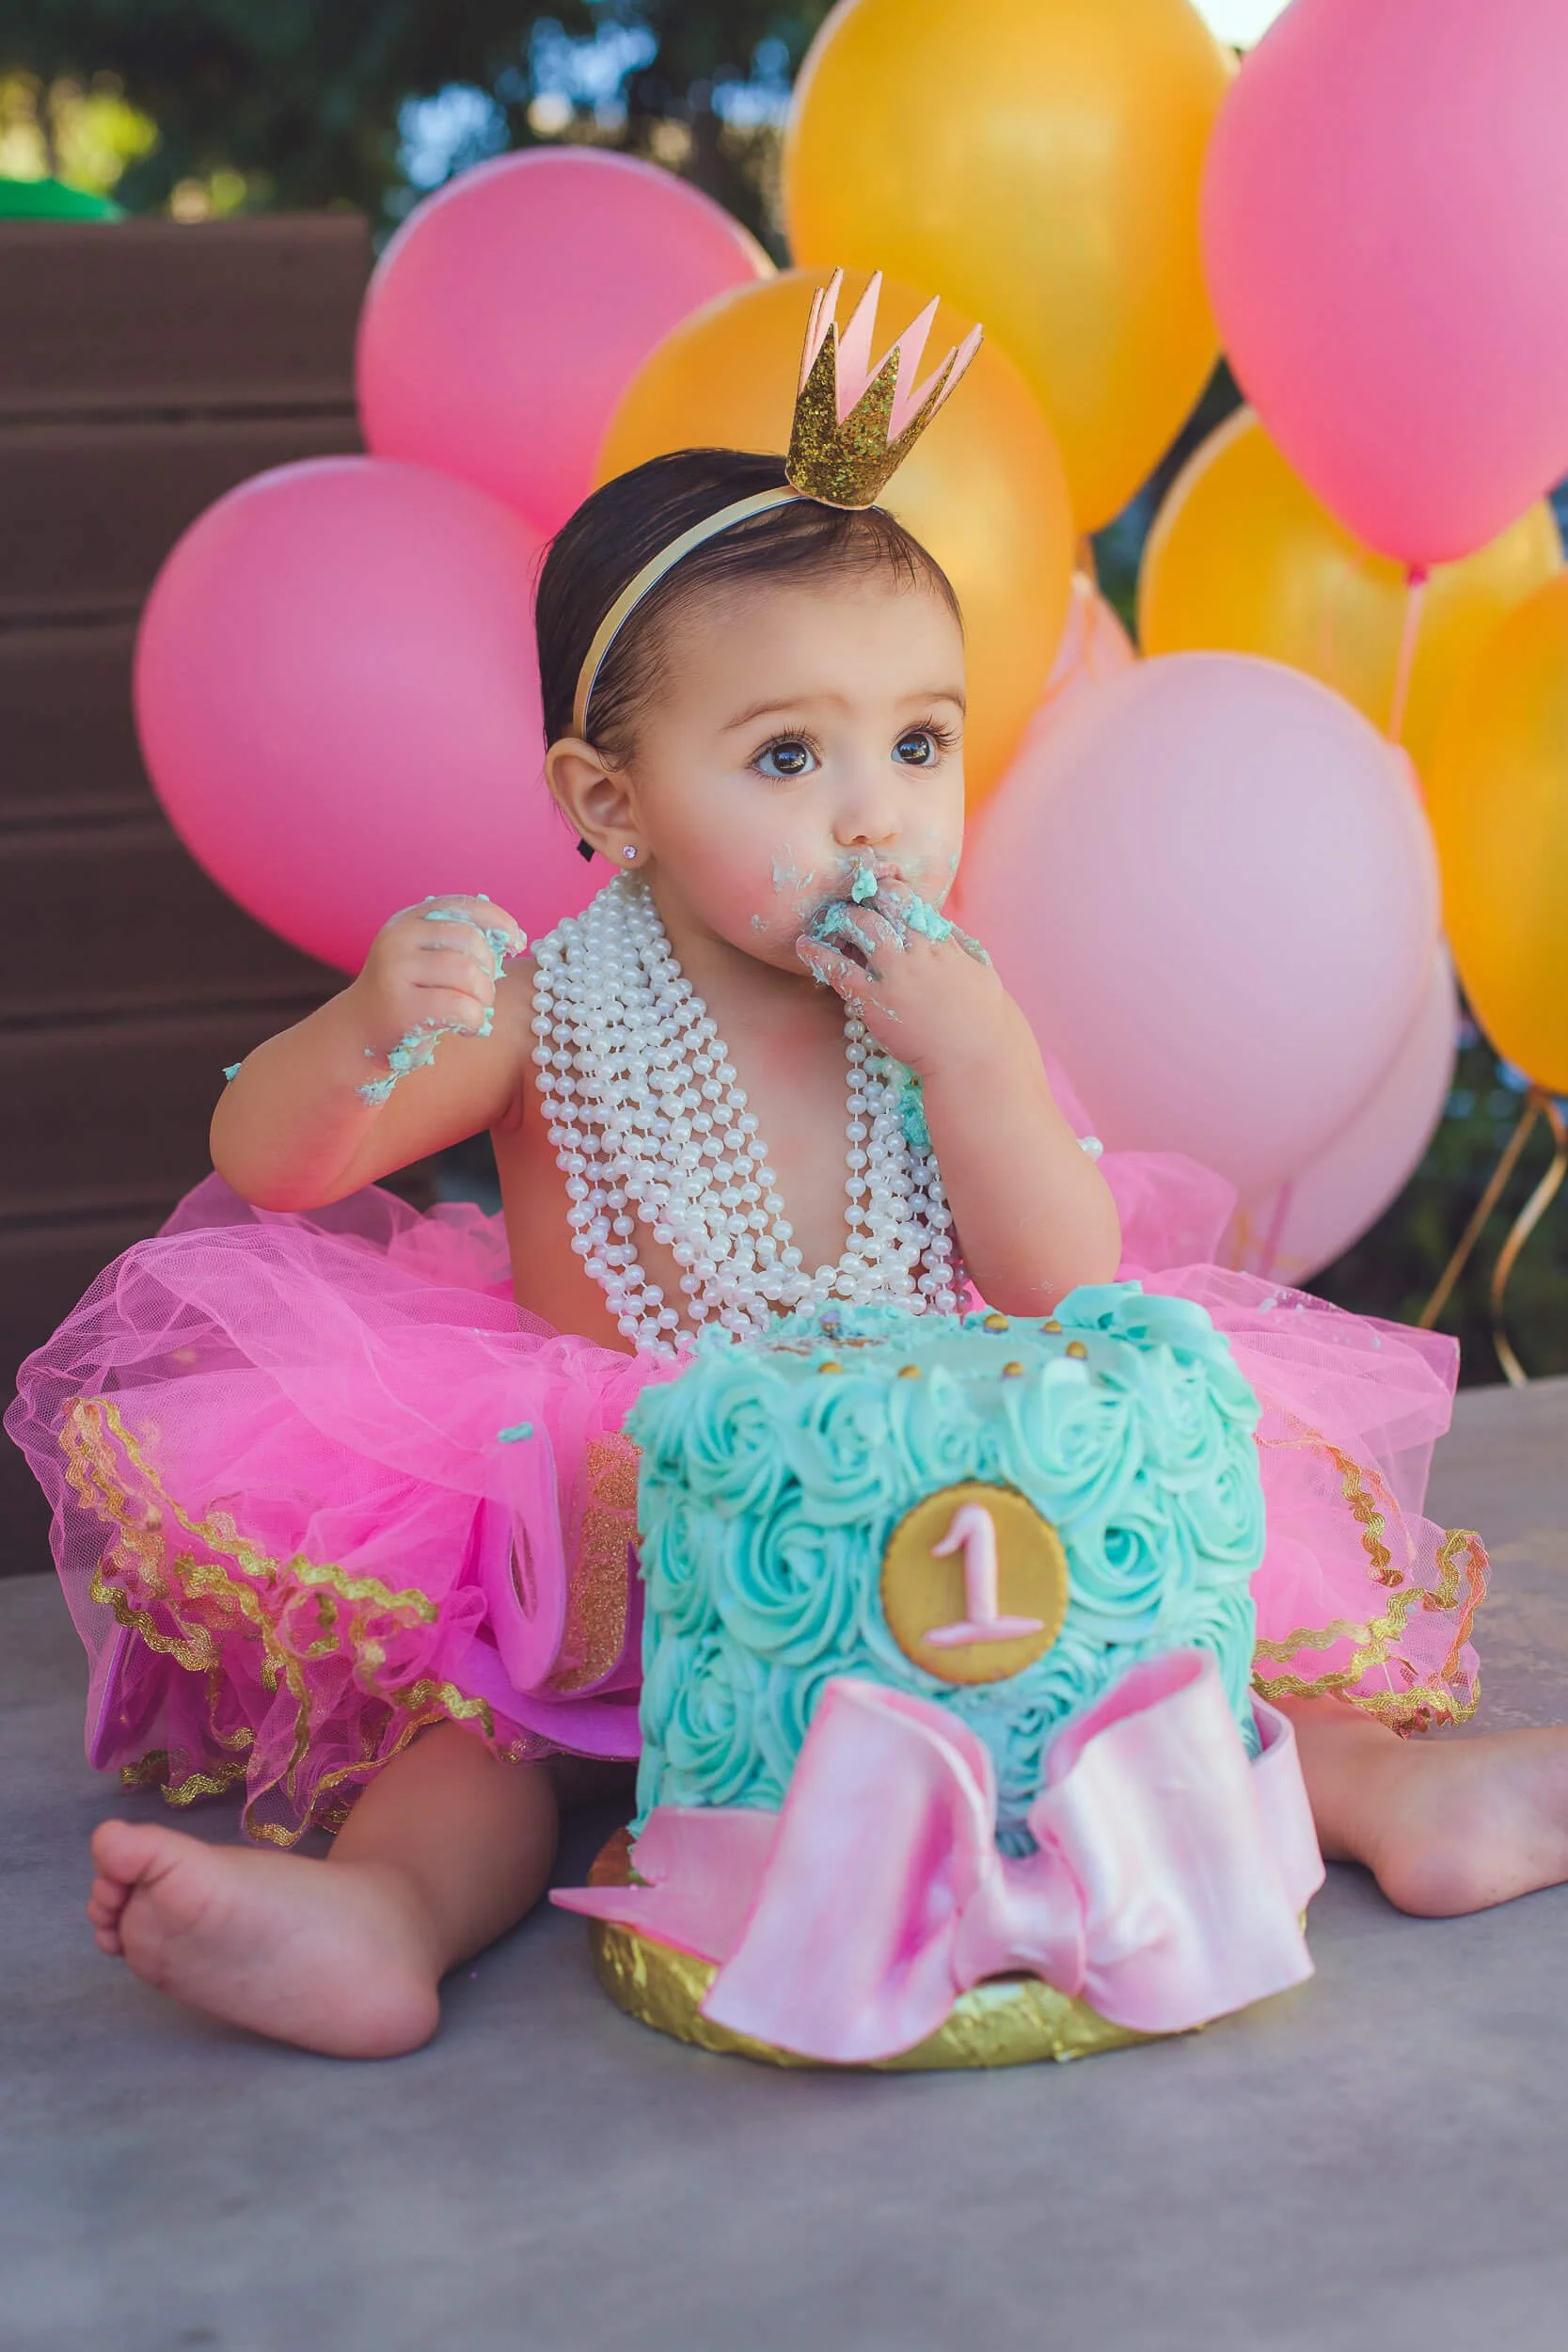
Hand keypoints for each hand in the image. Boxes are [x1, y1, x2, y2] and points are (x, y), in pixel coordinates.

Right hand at [350, 894, 527, 1086]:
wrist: (359, 1035)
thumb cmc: (408, 998)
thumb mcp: (426, 960)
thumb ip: (458, 944)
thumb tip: (513, 937)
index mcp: (409, 920)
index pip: (464, 905)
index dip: (499, 921)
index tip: (517, 942)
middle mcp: (399, 937)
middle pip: (471, 939)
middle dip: (489, 969)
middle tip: (483, 993)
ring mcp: (395, 970)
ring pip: (467, 972)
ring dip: (483, 997)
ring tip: (474, 1011)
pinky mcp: (401, 1007)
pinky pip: (460, 1007)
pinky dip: (474, 1020)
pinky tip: (465, 1028)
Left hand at [795, 878, 1022, 1080]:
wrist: (973, 1056)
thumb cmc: (983, 1021)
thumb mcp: (982, 973)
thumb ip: (962, 948)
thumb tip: (948, 929)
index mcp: (943, 943)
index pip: (913, 904)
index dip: (893, 893)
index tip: (880, 890)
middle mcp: (919, 950)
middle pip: (887, 905)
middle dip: (868, 897)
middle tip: (851, 898)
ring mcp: (895, 973)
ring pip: (863, 927)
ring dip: (845, 918)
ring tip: (831, 918)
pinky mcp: (874, 1000)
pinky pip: (839, 970)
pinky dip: (819, 954)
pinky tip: (804, 946)